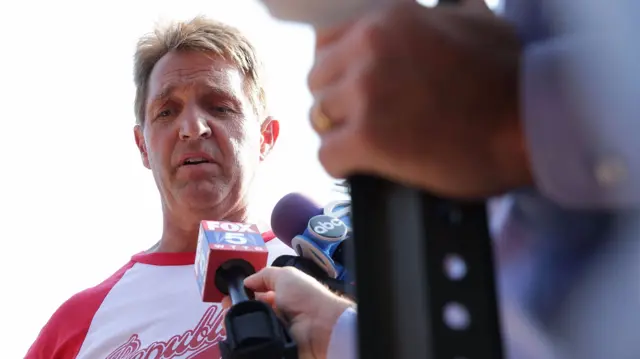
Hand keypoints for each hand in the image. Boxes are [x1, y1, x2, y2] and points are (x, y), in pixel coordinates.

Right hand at [222, 267, 353, 358]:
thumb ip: (264, 275)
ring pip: (250, 328)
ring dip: (238, 324)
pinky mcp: (273, 344)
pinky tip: (236, 334)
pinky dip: (245, 339)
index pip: (257, 295)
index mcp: (282, 295)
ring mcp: (275, 330)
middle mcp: (278, 313)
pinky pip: (255, 341)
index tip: (228, 296)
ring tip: (228, 321)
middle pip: (251, 312)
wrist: (320, 326)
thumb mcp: (285, 275)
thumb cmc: (304, 296)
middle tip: (226, 309)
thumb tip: (246, 281)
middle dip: (236, 309)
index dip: (243, 294)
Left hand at [308, 1, 531, 198]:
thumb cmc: (509, 76)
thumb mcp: (475, 20)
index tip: (351, 86)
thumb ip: (439, 12)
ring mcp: (366, 92)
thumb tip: (438, 7)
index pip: (326, 41)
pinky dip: (341, 165)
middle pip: (317, 81)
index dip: (338, 69)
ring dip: (339, 133)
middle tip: (364, 120)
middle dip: (337, 102)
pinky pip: (326, 156)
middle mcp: (368, 47)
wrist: (528, 124)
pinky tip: (361, 166)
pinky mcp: (368, 138)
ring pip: (318, 117)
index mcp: (387, 16)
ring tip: (367, 144)